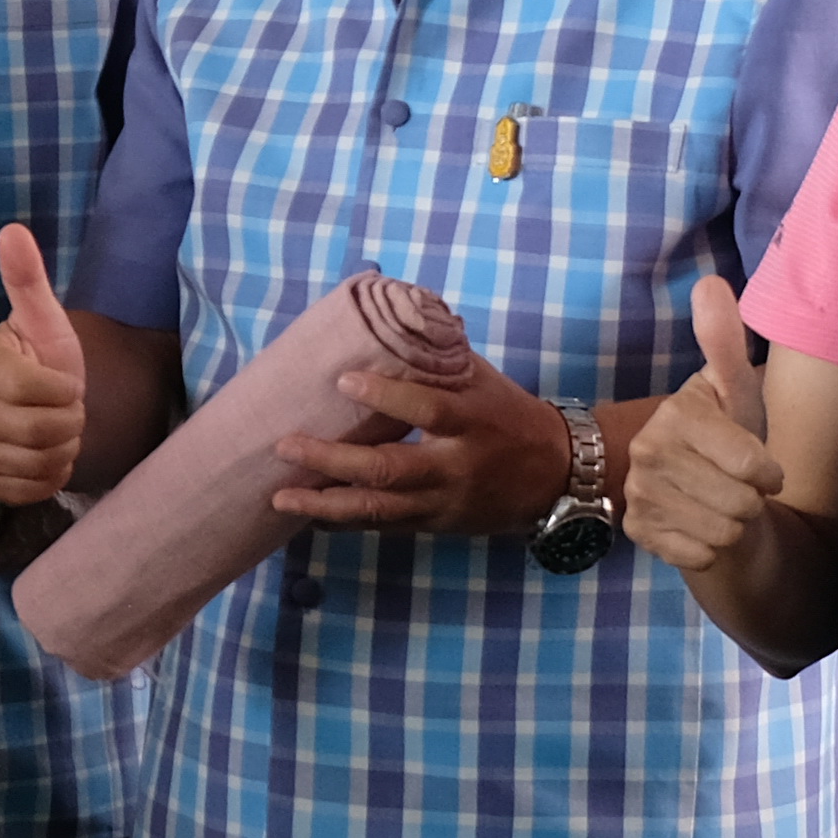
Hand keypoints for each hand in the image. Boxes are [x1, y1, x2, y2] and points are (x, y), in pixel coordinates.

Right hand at [0, 224, 89, 508]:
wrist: (24, 402)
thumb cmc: (38, 356)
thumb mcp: (41, 319)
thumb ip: (27, 278)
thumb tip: (13, 230)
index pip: (49, 392)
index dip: (69, 390)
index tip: (61, 381)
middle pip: (47, 431)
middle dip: (70, 422)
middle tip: (62, 410)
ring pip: (43, 462)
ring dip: (63, 449)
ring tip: (53, 431)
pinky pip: (33, 489)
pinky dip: (51, 476)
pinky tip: (43, 455)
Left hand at [266, 335, 573, 538]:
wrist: (555, 473)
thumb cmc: (506, 412)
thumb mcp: (480, 378)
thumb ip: (435, 356)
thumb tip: (385, 310)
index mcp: (471, 419)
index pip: (426, 409)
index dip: (385, 396)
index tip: (342, 379)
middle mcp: (455, 465)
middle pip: (389, 468)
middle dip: (333, 460)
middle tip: (286, 445)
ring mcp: (443, 501)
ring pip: (380, 508)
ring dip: (326, 504)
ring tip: (281, 497)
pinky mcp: (435, 524)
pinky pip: (384, 527)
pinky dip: (345, 522)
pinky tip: (309, 516)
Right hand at [620, 281, 782, 578]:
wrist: (692, 488)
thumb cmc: (725, 437)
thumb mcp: (734, 390)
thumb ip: (725, 342)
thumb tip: (710, 283)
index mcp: (676, 415)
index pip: (753, 466)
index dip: (769, 472)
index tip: (761, 466)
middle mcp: (648, 452)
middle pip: (741, 503)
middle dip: (751, 501)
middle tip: (737, 486)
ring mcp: (638, 494)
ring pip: (723, 533)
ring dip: (733, 526)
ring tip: (720, 504)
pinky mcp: (637, 532)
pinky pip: (700, 555)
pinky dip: (709, 549)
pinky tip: (699, 527)